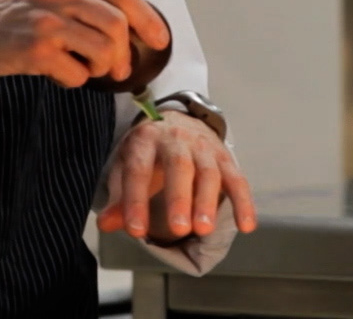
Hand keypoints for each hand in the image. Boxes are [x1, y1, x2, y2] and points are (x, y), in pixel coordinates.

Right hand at [0, 0, 170, 86]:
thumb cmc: (1, 14)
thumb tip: (128, 21)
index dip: (149, 19)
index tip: (160, 39)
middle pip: (118, 24)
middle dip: (126, 52)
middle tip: (120, 69)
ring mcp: (45, 20)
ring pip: (103, 49)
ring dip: (101, 67)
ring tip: (84, 68)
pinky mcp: (34, 50)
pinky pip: (77, 73)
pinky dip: (74, 79)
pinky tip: (57, 72)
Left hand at [97, 111, 256, 241]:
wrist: (178, 120)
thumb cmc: (148, 152)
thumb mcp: (126, 167)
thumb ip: (119, 198)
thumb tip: (106, 224)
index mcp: (145, 139)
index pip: (138, 169)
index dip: (136, 201)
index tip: (136, 231)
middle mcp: (176, 138)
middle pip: (179, 166)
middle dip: (179, 198)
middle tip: (179, 230)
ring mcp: (204, 146)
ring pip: (209, 172)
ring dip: (207, 202)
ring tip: (204, 230)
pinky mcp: (225, 157)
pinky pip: (237, 179)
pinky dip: (244, 202)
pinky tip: (246, 226)